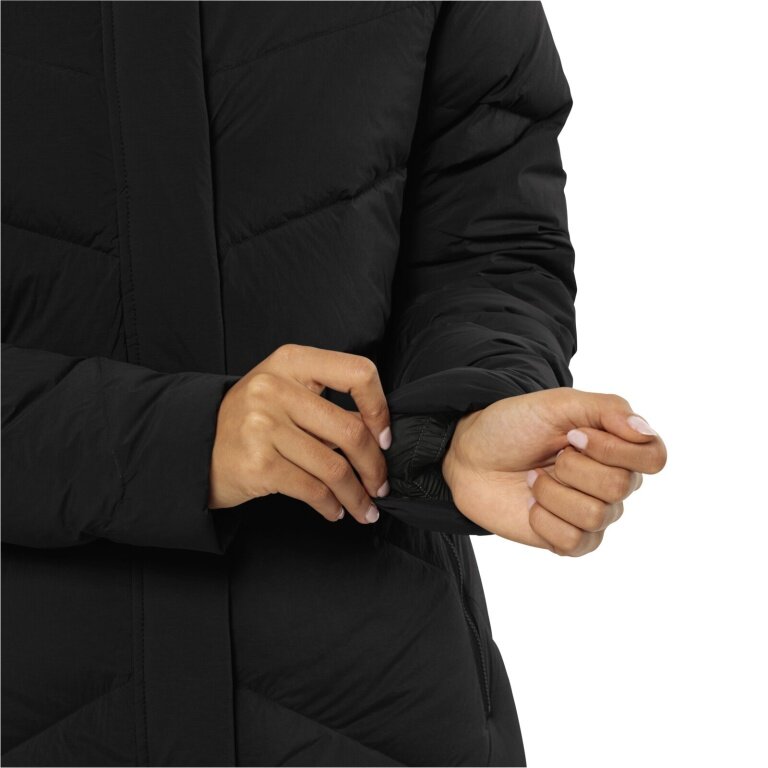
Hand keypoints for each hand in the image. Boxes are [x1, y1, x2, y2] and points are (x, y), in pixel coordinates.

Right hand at [208, 344, 391, 523]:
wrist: (194, 447)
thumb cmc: (250, 420)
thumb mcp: (285, 393)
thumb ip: (327, 403)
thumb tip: (379, 437)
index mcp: (291, 361)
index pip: (358, 373)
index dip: (380, 409)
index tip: (385, 437)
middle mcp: (275, 388)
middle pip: (351, 429)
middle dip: (375, 466)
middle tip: (380, 485)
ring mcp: (263, 426)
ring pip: (335, 467)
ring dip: (357, 494)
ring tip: (364, 507)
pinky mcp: (258, 464)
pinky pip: (312, 490)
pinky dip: (331, 506)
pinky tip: (335, 510)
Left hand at [441, 388, 666, 554]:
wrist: (469, 456)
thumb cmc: (514, 425)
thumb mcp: (557, 404)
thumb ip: (607, 409)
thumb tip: (645, 431)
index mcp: (618, 446)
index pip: (654, 457)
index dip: (613, 449)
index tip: (573, 435)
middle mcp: (614, 482)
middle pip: (621, 486)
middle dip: (572, 467)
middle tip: (550, 456)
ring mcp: (593, 514)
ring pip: (595, 516)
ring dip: (552, 492)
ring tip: (533, 479)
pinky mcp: (570, 540)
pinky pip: (574, 541)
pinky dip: (543, 520)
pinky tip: (531, 505)